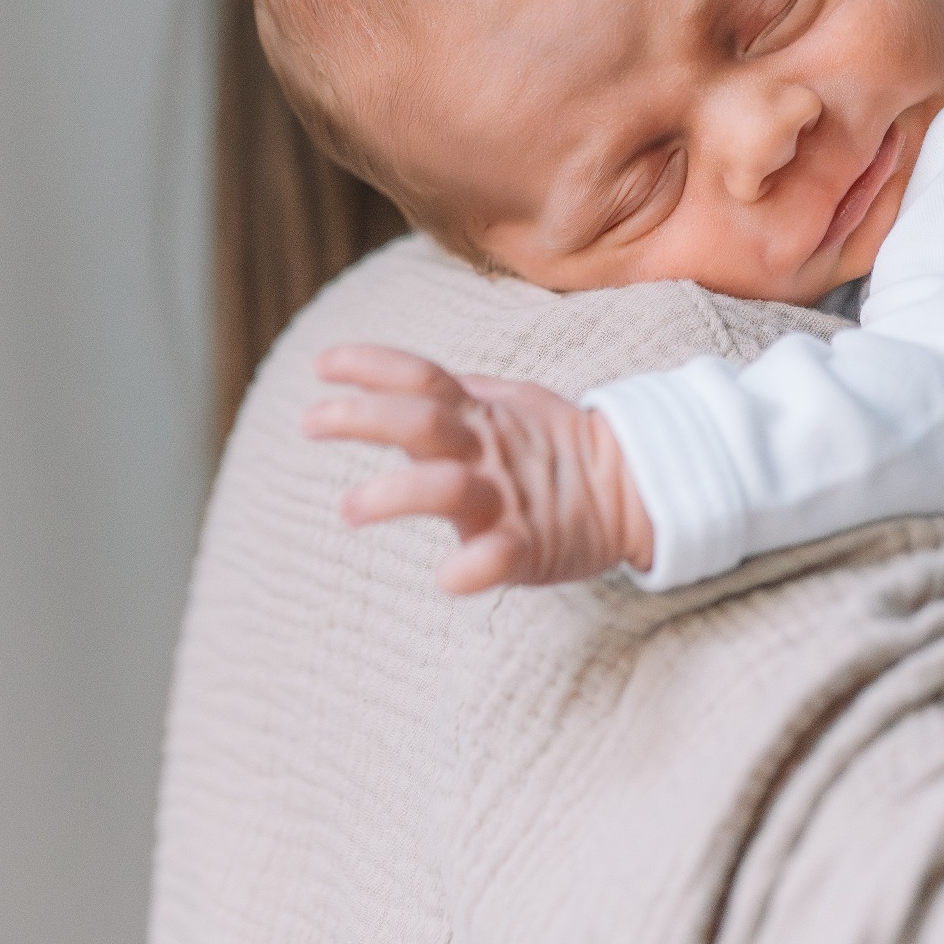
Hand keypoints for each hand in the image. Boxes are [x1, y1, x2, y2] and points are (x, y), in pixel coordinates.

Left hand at [304, 343, 653, 591]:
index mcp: (479, 414)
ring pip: (447, 488)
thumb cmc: (556, 446)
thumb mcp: (509, 403)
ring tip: (348, 508)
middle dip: (363, 418)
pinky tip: (447, 579)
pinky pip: (498, 557)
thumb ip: (458, 393)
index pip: (420, 377)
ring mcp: (507, 497)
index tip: (321, 364)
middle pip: (421, 423)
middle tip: (310, 421)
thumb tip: (403, 379)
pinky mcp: (531, 546)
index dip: (371, 365)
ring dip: (396, 493)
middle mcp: (486, 448)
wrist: (633, 486)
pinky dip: (473, 568)